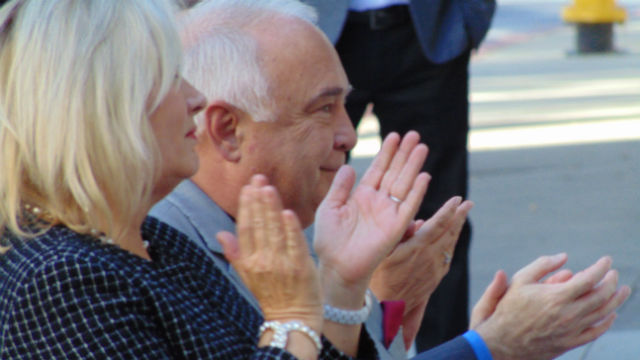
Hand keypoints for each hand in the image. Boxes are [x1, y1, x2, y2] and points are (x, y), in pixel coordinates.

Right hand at [218, 175, 321, 330]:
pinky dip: (291, 228)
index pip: (245, 228)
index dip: (246, 206)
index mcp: (248, 262)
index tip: (248, 187)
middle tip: (259, 178)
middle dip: (258, 200)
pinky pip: (294, 244)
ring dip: (271, 207)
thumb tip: (220, 234)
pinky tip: (287, 212)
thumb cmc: (272, 296)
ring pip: (274, 230)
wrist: (292, 319)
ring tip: (269, 187)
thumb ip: (235, 254)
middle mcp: (262, 261)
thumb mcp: (248, 276)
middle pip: (258, 225)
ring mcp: (281, 264)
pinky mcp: (300, 267)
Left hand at [313, 131, 429, 307]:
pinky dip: (417, 191)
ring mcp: (388, 213)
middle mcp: (378, 202)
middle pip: (394, 172)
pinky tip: (424, 175)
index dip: (387, 153)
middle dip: (404, 153)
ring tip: (421, 146)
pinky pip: (409, 206)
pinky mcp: (396, 227)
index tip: (394, 136)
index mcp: (361, 196)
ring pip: (404, 184)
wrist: (336, 266)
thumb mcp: (329, 207)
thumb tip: (349, 166)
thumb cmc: (329, 240)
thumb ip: (339, 187)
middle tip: (413, 134)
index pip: (378, 169)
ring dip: (413, 166)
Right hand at [369, 196, 473, 347]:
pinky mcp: (435, 279)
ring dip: (457, 229)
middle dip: (459, 216)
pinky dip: (451, 244)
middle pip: (449, 233)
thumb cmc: (377, 276)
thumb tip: (419, 221)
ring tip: (462, 217)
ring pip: (450, 245)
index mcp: (417, 248)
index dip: (449, 210)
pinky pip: (447, 257)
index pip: (438, 225)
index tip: (458, 199)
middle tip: (468, 204)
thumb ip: (402, 234)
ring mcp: (435, 270)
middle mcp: (430, 258)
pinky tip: (451, 240)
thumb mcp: (384, 251)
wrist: (385, 307)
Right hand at [473, 254, 630, 359]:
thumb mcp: (520, 281)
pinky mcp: (571, 342)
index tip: (606, 260)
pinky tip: (611, 314)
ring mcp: (572, 330)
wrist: (503, 342)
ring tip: (623, 290)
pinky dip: (607, 321)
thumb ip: (542, 265)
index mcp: (556, 296)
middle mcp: (569, 314)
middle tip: (614, 273)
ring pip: (603, 313)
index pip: (590, 278)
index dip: (601, 267)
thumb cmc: (509, 309)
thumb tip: (563, 256)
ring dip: (616, 300)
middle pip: (601, 295)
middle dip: (611, 281)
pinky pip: (596, 331)